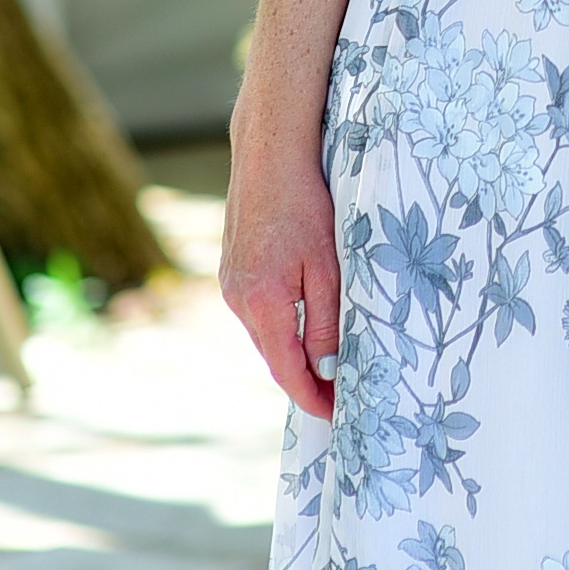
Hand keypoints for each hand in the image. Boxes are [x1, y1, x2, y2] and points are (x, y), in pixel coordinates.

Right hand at [221, 138, 339, 421]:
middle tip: (338, 395)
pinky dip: (279, 325)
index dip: (312, 398)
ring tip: (326, 363)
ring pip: (264, 335)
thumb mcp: (327, 264)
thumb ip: (325, 320)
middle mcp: (238, 300)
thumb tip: (328, 368)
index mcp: (263, 303)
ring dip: (291, 352)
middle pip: (273, 356)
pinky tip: (302, 321)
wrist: (269, 154)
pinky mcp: (231, 269)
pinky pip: (257, 312)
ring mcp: (230, 284)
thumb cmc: (305, 203)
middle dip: (304, 380)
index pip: (287, 370)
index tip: (336, 415)